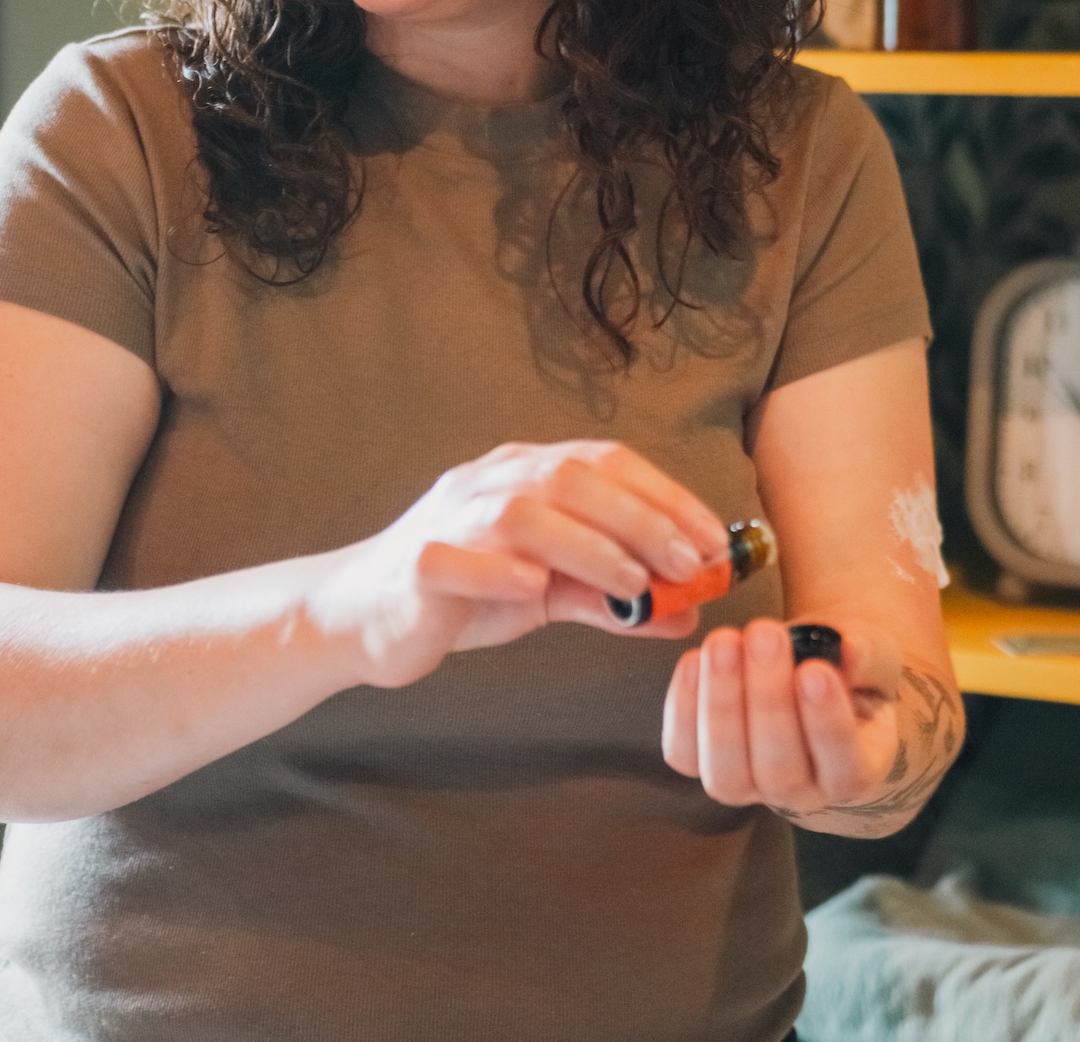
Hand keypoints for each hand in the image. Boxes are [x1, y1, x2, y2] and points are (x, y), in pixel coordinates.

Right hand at [307, 440, 729, 689]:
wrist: (362, 617)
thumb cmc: (462, 595)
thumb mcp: (548, 592)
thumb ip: (612, 598)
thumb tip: (688, 613)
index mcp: (523, 473)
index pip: (605, 461)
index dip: (665, 495)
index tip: (716, 539)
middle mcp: (487, 483)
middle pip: (571, 478)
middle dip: (641, 518)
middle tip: (690, 564)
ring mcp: (447, 521)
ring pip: (522, 512)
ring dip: (588, 544)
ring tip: (635, 584)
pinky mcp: (415, 567)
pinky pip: (457, 559)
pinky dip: (500, 570)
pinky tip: (537, 591)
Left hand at [662, 617, 901, 815]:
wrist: (811, 675)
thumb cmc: (846, 669)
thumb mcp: (873, 656)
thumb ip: (866, 655)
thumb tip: (848, 648)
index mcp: (855, 772)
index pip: (845, 769)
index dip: (828, 724)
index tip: (816, 670)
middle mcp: (802, 793)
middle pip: (779, 772)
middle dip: (768, 699)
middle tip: (765, 634)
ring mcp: (749, 785)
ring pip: (727, 772)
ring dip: (721, 703)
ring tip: (725, 641)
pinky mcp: (704, 763)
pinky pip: (684, 753)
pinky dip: (682, 708)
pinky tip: (694, 659)